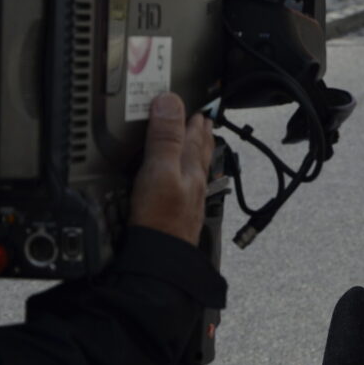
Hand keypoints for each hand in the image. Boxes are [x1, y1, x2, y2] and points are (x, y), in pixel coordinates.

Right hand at [130, 92, 213, 244]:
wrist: (160, 262)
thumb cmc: (161, 221)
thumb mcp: (159, 170)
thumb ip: (165, 138)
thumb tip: (170, 103)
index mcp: (190, 170)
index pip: (194, 138)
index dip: (194, 121)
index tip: (198, 108)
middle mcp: (193, 185)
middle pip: (199, 154)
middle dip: (201, 136)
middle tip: (204, 122)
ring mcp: (187, 203)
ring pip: (196, 172)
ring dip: (197, 155)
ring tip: (199, 146)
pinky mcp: (177, 219)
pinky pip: (186, 190)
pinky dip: (187, 179)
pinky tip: (185, 186)